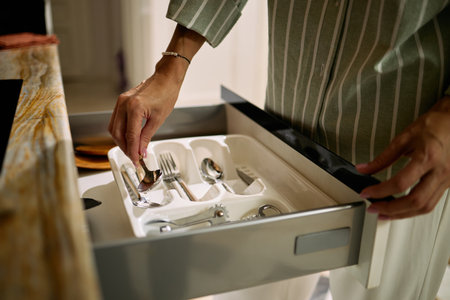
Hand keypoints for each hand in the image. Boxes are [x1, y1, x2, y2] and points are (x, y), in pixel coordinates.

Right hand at [108, 62, 184, 165]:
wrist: (165, 79)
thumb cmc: (165, 94)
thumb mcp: (158, 119)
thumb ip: (147, 137)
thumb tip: (141, 151)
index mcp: (134, 108)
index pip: (130, 136)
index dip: (133, 151)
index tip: (137, 161)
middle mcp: (124, 104)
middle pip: (118, 134)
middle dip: (125, 148)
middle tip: (134, 158)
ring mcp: (120, 101)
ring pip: (114, 128)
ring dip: (121, 141)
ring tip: (131, 150)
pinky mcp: (121, 101)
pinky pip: (116, 120)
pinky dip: (121, 131)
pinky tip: (128, 138)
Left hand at [357, 96, 449, 219]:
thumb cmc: (435, 124)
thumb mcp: (405, 137)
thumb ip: (383, 157)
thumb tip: (364, 169)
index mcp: (428, 157)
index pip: (400, 183)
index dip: (380, 191)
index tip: (366, 193)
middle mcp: (440, 171)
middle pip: (415, 201)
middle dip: (391, 209)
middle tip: (374, 208)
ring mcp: (447, 180)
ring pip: (425, 206)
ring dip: (402, 214)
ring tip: (385, 213)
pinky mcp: (448, 183)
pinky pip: (431, 202)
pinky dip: (414, 208)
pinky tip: (402, 208)